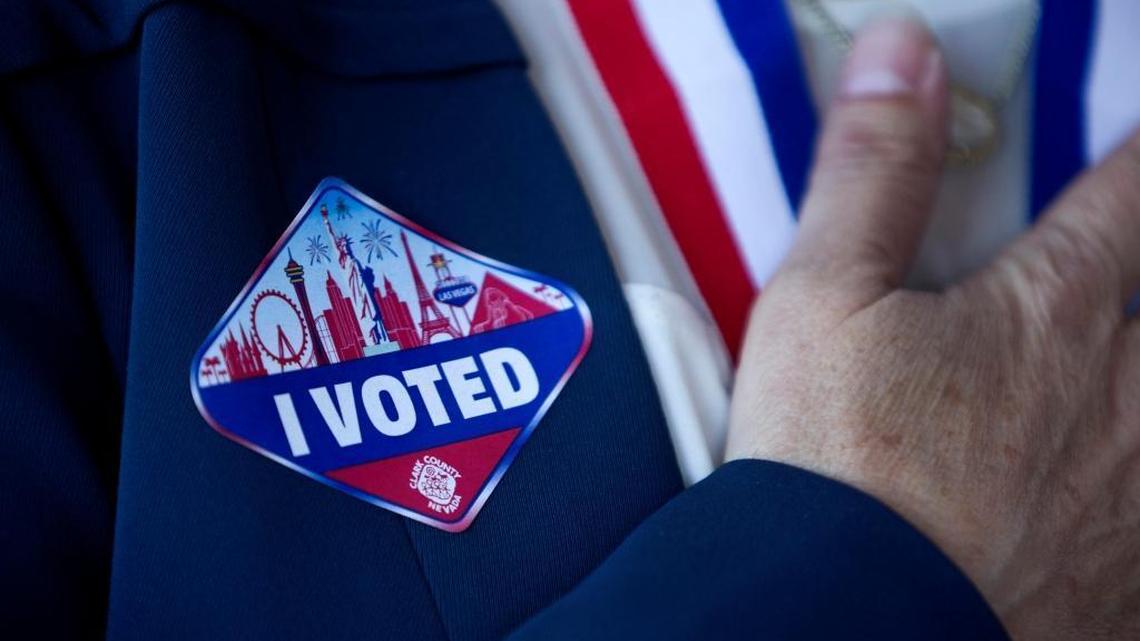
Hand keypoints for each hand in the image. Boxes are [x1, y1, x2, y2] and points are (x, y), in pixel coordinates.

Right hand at [726, 19, 1139, 639]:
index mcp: (1055, 310)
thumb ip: (870, 173)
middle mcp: (1128, 394)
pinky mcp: (1128, 576)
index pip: (1135, 188)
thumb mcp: (821, 300)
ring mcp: (1138, 491)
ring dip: (1136, 384)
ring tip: (1092, 392)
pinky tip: (1100, 497)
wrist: (846, 619)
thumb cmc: (835, 466)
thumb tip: (899, 56)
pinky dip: (1129, 499)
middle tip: (1108, 291)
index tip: (1135, 140)